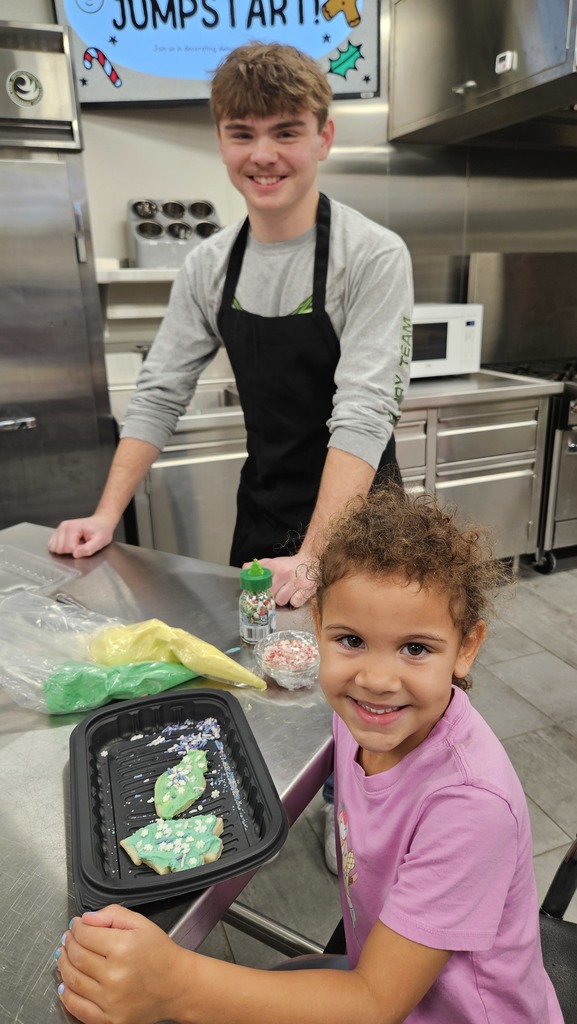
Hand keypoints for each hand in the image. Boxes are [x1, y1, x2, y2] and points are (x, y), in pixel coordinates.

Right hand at [48, 514, 115, 558]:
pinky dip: (62, 547)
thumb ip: (88, 549)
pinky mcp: (58, 532)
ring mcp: (60, 529)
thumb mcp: (100, 541)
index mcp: (73, 528)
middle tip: (82, 543)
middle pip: (60, 549)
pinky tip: (71, 542)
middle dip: (71, 550)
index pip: (68, 549)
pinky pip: (52, 545)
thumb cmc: (101, 531)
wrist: (101, 522)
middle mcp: (64, 526)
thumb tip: (75, 554)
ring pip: (54, 548)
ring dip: (66, 549)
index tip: (86, 544)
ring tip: (77, 542)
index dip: (78, 550)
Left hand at [55, 905, 189, 1023]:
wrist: (177, 986)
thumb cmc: (161, 954)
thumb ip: (113, 914)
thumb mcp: (141, 924)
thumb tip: (86, 918)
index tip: (75, 925)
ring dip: (64, 965)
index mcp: (124, 947)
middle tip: (68, 939)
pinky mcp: (109, 1020)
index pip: (85, 934)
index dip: (76, 927)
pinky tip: (65, 984)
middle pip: (76, 956)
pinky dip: (66, 994)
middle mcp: (115, 975)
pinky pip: (77, 1008)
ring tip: (65, 956)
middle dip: (68, 944)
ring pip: (73, 980)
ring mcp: (110, 1001)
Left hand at [251, 554, 316, 607]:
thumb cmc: (288, 565)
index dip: (258, 592)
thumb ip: (258, 567)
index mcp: (273, 566)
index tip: (259, 595)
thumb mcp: (272, 561)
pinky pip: (294, 603)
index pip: (259, 584)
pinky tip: (295, 595)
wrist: (310, 560)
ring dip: (283, 600)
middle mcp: (284, 573)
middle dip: (271, 597)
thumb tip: (245, 570)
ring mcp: (296, 581)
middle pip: (270, 595)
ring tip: (286, 593)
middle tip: (276, 593)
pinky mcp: (306, 589)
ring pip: (281, 601)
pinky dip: (294, 602)